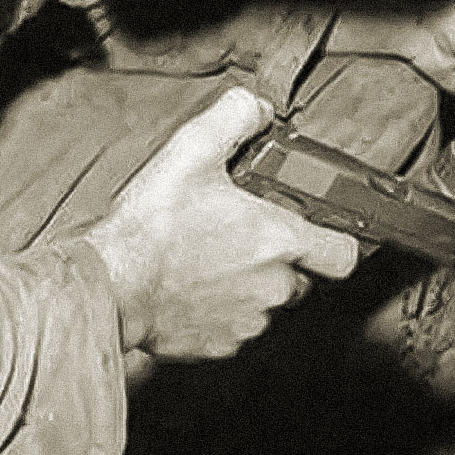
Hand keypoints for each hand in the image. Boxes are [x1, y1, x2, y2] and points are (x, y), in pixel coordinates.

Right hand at [85, 87, 359, 358]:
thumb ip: (234, 118)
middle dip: (280, 260)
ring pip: (267, 305)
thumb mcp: (192, 149)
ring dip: (250, 286)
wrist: (110, 285)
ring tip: (211, 261)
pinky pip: (235, 329)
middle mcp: (273, 287)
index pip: (344, 254)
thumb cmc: (151, 227)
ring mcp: (248, 323)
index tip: (318, 233)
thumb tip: (256, 107)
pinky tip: (193, 288)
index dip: (335, 241)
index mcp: (278, 241)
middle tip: (242, 237)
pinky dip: (221, 313)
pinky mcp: (219, 347)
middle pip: (302, 278)